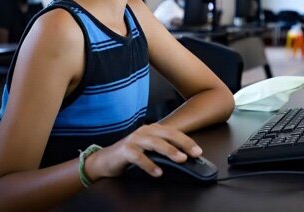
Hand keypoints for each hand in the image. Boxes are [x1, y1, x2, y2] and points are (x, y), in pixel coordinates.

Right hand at [87, 123, 201, 179]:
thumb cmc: (130, 155)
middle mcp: (144, 131)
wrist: (105, 160)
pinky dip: (149, 164)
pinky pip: (139, 157)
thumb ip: (163, 151)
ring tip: (181, 159)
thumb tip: (184, 158)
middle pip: (167, 135)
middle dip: (183, 143)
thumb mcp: (149, 150)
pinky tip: (158, 172)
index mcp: (153, 130)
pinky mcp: (125, 150)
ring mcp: (134, 139)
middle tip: (194, 154)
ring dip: (169, 151)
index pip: (174, 133)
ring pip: (155, 143)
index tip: (198, 151)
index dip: (187, 141)